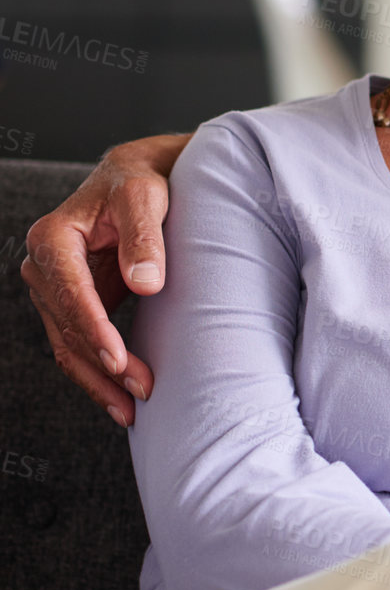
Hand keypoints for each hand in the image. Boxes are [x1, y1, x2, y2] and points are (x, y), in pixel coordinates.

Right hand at [20, 133, 187, 424]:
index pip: (71, 293)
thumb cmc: (140, 185)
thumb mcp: (145, 198)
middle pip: (67, 327)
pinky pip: (76, 344)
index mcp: (54, 238)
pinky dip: (95, 372)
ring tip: (132, 409)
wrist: (134, 180)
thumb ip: (145, 237)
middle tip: (141, 391)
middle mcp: (43, 265)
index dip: (94, 330)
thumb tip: (146, 283)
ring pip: (66, 344)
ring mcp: (53, 288)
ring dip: (98, 379)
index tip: (120, 360)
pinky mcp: (70, 303)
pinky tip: (118, 399)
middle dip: (102, 363)